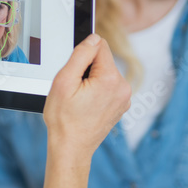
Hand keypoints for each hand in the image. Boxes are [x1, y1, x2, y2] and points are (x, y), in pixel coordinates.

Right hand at [44, 34, 130, 159]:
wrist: (72, 148)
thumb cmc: (64, 120)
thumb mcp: (63, 81)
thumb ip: (80, 55)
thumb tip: (93, 38)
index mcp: (110, 79)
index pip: (99, 46)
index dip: (82, 55)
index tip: (75, 72)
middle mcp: (123, 87)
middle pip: (103, 60)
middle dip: (87, 70)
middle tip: (75, 90)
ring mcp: (124, 98)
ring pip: (105, 74)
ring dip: (92, 81)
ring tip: (80, 100)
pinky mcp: (121, 105)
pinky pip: (108, 87)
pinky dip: (97, 92)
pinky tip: (87, 106)